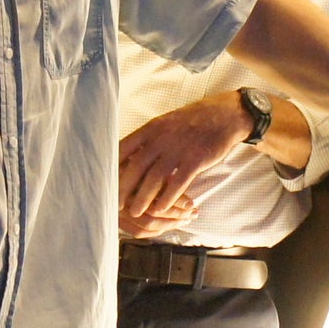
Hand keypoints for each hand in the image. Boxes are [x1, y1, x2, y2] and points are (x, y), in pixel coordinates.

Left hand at [116, 94, 245, 236]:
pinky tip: (161, 209)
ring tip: (135, 211)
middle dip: (124, 189)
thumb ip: (148, 138)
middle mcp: (162, 138)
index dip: (112, 167)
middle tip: (116, 204)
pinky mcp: (195, 159)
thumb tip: (127, 154)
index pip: (124, 148)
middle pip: (136, 167)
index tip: (105, 182)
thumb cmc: (192, 122)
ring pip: (155, 178)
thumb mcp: (165, 123)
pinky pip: (178, 182)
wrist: (223, 115)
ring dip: (143, 198)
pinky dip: (168, 198)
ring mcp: (178, 149)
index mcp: (151, 128)